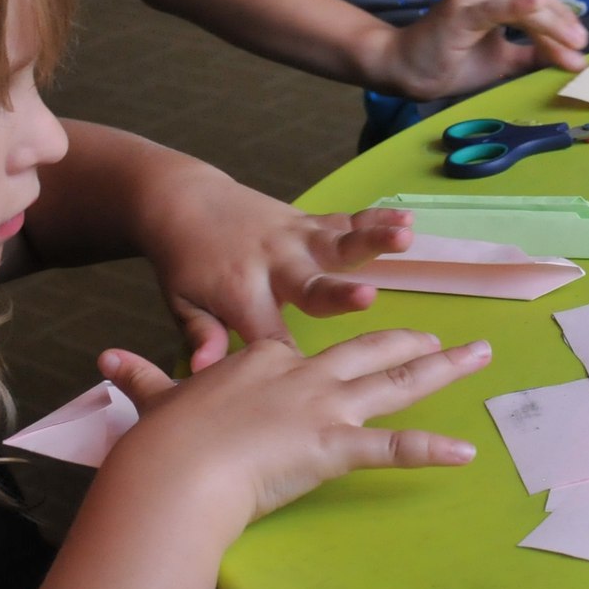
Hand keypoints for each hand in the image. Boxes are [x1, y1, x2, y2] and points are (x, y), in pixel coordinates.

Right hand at [98, 330, 489, 535]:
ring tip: (480, 357)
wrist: (176, 467)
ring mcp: (325, 408)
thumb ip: (142, 378)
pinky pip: (395, 449)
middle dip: (410, 344)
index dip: (332, 353)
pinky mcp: (336, 445)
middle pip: (368, 352)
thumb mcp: (156, 397)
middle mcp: (304, 375)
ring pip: (396, 384)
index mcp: (263, 360)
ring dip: (444, 371)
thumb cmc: (165, 437)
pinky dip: (432, 450)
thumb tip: (107, 362)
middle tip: (444, 338)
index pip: (303, 351)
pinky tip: (465, 452)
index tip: (355, 347)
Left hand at [133, 164, 416, 369]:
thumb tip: (203, 369)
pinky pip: (345, 220)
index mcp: (240, 292)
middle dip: (339, 294)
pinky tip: (408, 220)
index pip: (270, 337)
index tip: (313, 387)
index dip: (290, 361)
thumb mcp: (181, 303)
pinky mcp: (308, 222)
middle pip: (311, 283)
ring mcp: (294, 239)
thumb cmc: (183, 264)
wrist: (182, 202)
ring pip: (338, 242)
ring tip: (404, 238)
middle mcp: (273, 264)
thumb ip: (200, 333)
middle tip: (367, 298)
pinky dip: (376, 219)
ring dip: (372, 241)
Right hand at [371, 0, 587, 99]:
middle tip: (582, 47)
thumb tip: (572, 57)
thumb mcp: (503, 60)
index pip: (540, 5)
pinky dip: (520, 6)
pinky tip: (538, 7)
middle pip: (538, 2)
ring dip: (552, 24)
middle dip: (563, 25)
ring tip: (574, 44)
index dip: (563, 24)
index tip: (581, 50)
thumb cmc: (450, 62)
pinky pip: (497, 7)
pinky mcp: (461, 9)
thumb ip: (534, 54)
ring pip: (525, 5)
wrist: (405, 69)